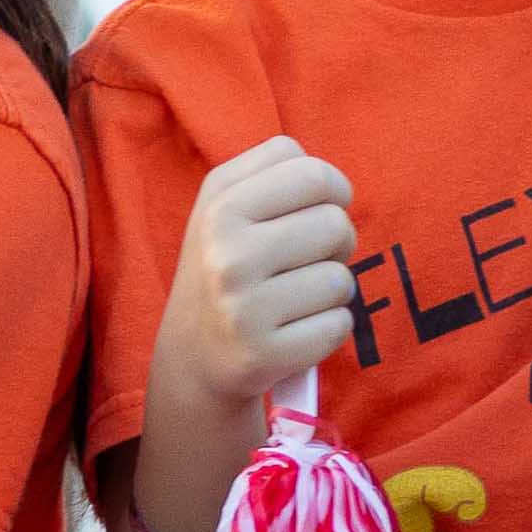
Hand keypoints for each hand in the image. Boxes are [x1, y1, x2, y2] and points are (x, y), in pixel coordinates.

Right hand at [168, 132, 359, 417]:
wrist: (190, 359)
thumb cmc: (226, 272)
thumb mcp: (225, 209)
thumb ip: (276, 174)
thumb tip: (334, 186)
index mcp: (218, 205)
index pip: (312, 173)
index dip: (331, 190)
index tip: (315, 211)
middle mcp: (225, 252)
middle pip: (335, 223)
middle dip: (338, 243)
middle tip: (308, 261)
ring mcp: (241, 307)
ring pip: (341, 279)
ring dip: (332, 292)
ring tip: (296, 300)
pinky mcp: (262, 355)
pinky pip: (339, 325)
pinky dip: (329, 328)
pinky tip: (295, 332)